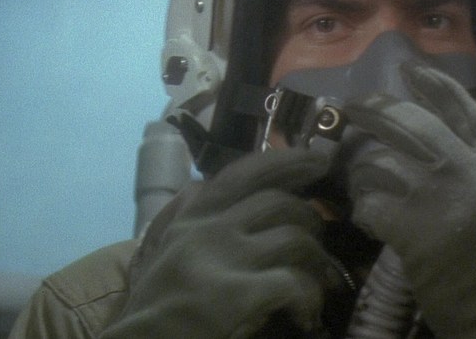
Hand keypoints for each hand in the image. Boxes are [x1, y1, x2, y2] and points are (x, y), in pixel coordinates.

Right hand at [101, 148, 334, 337]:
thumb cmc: (152, 309)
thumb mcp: (163, 252)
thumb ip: (185, 218)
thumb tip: (202, 185)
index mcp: (190, 219)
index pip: (243, 172)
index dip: (286, 160)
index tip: (316, 159)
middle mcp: (207, 228)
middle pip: (277, 200)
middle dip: (311, 215)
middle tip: (323, 233)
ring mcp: (222, 258)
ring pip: (294, 236)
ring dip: (317, 259)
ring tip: (320, 281)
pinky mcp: (235, 294)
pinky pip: (293, 282)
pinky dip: (308, 298)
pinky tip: (305, 315)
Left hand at [343, 62, 475, 337]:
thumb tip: (452, 137)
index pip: (464, 109)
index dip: (434, 84)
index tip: (409, 69)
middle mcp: (468, 170)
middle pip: (412, 122)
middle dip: (377, 108)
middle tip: (354, 105)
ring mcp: (438, 197)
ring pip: (382, 161)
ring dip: (361, 167)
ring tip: (354, 172)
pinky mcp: (412, 228)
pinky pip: (371, 202)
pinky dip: (363, 207)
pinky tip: (365, 213)